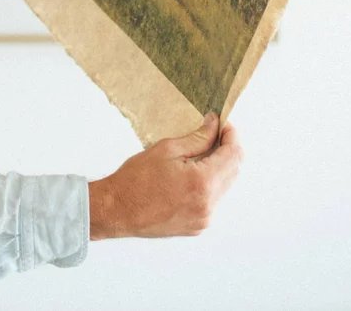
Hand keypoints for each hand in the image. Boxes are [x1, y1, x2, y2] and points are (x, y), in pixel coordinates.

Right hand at [87, 113, 243, 239]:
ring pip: (225, 186)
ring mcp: (204, 218)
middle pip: (234, 171)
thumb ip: (197, 138)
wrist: (116, 210)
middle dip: (228, 150)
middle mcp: (208, 204)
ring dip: (219, 168)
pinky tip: (191, 175)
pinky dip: (209, 185)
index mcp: (202, 183)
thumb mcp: (167, 149)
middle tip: (213, 134)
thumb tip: (214, 125)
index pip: (233, 155)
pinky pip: (213, 201)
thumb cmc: (135, 179)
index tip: (224, 124)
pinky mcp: (197, 226)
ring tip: (200, 155)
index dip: (231, 136)